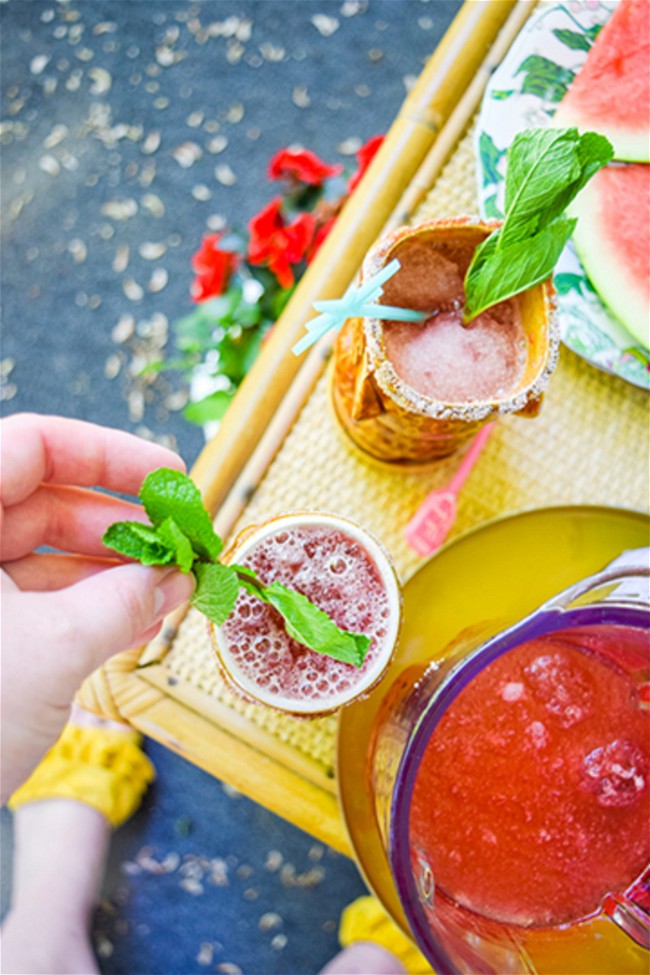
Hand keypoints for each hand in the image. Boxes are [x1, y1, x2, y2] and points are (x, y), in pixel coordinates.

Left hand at [1, 413, 194, 801]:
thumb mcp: (53, 649)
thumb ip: (124, 600)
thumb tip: (178, 576)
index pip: (31, 445)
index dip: (110, 453)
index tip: (170, 478)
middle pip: (41, 500)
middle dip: (121, 524)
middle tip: (182, 547)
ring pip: (39, 555)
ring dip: (111, 572)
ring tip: (170, 592)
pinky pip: (29, 602)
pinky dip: (83, 608)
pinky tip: (135, 624)